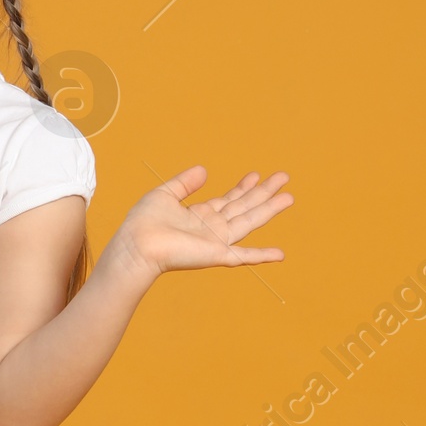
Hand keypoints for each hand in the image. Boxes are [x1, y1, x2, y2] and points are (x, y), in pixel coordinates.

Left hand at [116, 166, 292, 276]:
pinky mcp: (216, 254)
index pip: (228, 199)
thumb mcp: (165, 195)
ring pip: (249, 222)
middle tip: (284, 177)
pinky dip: (262, 255)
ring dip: (269, 210)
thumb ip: (184, 183)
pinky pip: (244, 255)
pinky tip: (280, 254)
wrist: (136, 246)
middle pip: (244, 207)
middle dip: (264, 193)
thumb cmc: (143, 224)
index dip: (243, 187)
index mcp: (200, 215)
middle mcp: (212, 228)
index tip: (257, 174)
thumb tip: (204, 170)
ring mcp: (216, 241)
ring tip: (289, 197)